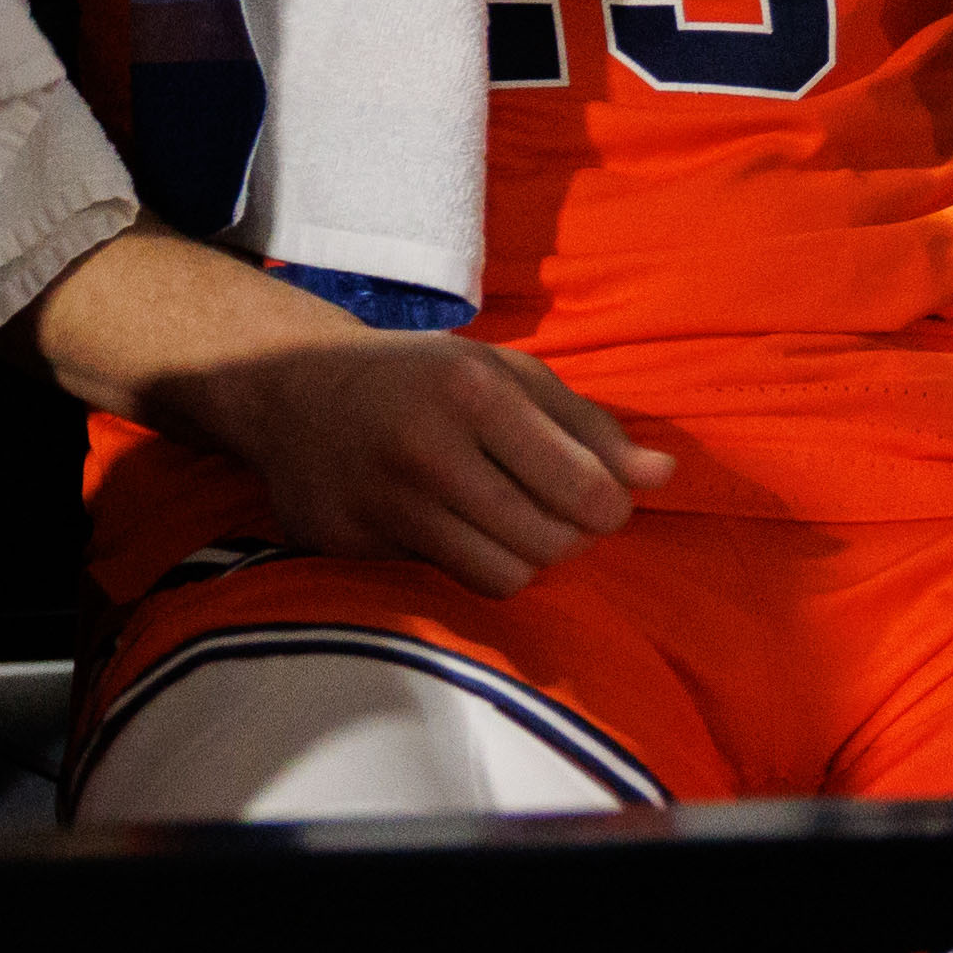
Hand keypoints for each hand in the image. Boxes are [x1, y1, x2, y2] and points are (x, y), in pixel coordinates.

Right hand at [212, 323, 675, 596]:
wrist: (289, 388)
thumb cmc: (419, 376)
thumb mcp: (504, 372)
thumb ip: (588, 425)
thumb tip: (664, 477)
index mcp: (474, 392)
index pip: (587, 494)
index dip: (609, 508)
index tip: (595, 495)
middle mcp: (427, 449)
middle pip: (551, 545)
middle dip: (568, 536)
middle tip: (549, 508)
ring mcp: (384, 502)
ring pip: (504, 578)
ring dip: (521, 558)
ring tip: (505, 521)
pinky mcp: (352, 543)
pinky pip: (446, 580)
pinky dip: (465, 562)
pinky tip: (449, 524)